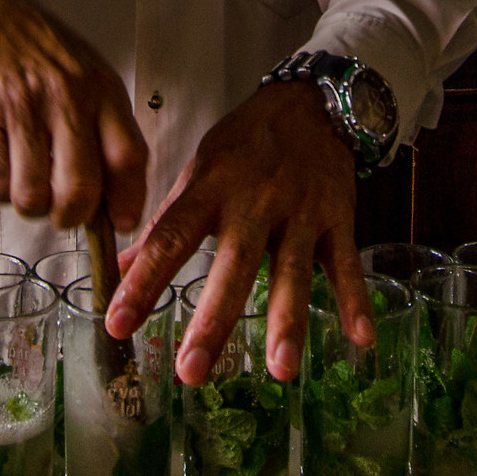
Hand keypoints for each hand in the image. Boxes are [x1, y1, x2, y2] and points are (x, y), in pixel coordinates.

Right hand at [0, 0, 148, 232]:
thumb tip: (116, 197)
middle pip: (79, 190)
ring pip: (33, 196)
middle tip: (65, 211)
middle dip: (72, 216)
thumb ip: (107, 129)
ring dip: (32, 203)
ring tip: (30, 181)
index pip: (128, 157)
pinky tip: (6, 161)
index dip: (128, 201)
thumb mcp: (90, 76)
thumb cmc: (42, 52)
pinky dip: (2, 186)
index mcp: (101, 91)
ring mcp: (22, 111)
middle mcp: (65, 100)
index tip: (122, 223)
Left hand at [105, 82, 369, 385]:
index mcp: (211, 188)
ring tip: (280, 371)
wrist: (311, 103)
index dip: (142, 282)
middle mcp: (254, 202)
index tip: (118, 324)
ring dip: (287, 322)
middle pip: (232, 266)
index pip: (170, 240)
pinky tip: (359, 338)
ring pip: (292, 272)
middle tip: (192, 372)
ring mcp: (299, 212)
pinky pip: (346, 263)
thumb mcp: (199, 169)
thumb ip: (167, 220)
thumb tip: (124, 264)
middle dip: (213, 321)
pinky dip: (355, 300)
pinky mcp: (337, 218)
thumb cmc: (246, 142)